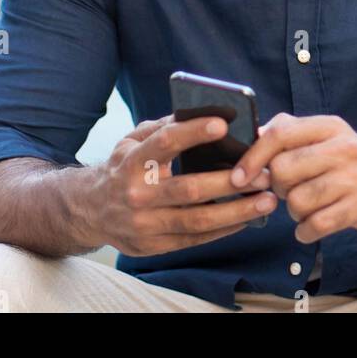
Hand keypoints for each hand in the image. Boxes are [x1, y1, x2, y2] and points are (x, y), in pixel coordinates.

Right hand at [88, 115, 277, 256]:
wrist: (88, 210)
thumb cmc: (123, 167)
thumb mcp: (132, 141)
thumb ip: (165, 126)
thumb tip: (206, 112)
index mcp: (132, 161)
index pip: (165, 142)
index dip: (194, 132)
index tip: (224, 124)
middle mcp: (137, 194)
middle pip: (189, 189)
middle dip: (231, 182)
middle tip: (265, 174)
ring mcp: (144, 224)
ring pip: (198, 220)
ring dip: (238, 211)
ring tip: (268, 200)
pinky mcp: (153, 246)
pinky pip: (195, 239)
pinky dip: (225, 229)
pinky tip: (248, 218)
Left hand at [231, 113, 356, 244]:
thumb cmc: (356, 171)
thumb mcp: (331, 141)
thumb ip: (293, 134)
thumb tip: (253, 133)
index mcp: (332, 127)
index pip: (280, 133)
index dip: (252, 157)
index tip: (238, 177)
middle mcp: (346, 146)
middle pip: (283, 169)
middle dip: (279, 189)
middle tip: (292, 193)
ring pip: (297, 201)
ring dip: (295, 213)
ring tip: (309, 210)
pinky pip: (315, 224)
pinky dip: (306, 231)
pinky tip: (312, 227)